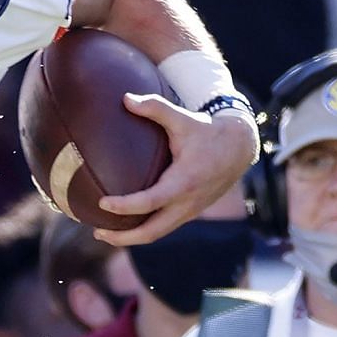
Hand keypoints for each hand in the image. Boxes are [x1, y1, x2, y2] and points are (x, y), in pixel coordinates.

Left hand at [95, 94, 258, 246]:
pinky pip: (164, 227)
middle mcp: (187, 202)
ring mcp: (190, 211)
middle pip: (151, 232)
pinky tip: (125, 224)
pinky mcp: (190, 212)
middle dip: (123, 237)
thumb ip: (155, 108)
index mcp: (184, 182)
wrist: (239, 147)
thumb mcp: (183, 118)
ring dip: (130, 237)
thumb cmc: (208, 131)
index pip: (150, 202)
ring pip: (157, 234)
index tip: (102, 203)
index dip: (124, 206)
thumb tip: (125, 98)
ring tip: (104, 232)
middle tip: (97, 231)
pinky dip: (144, 230)